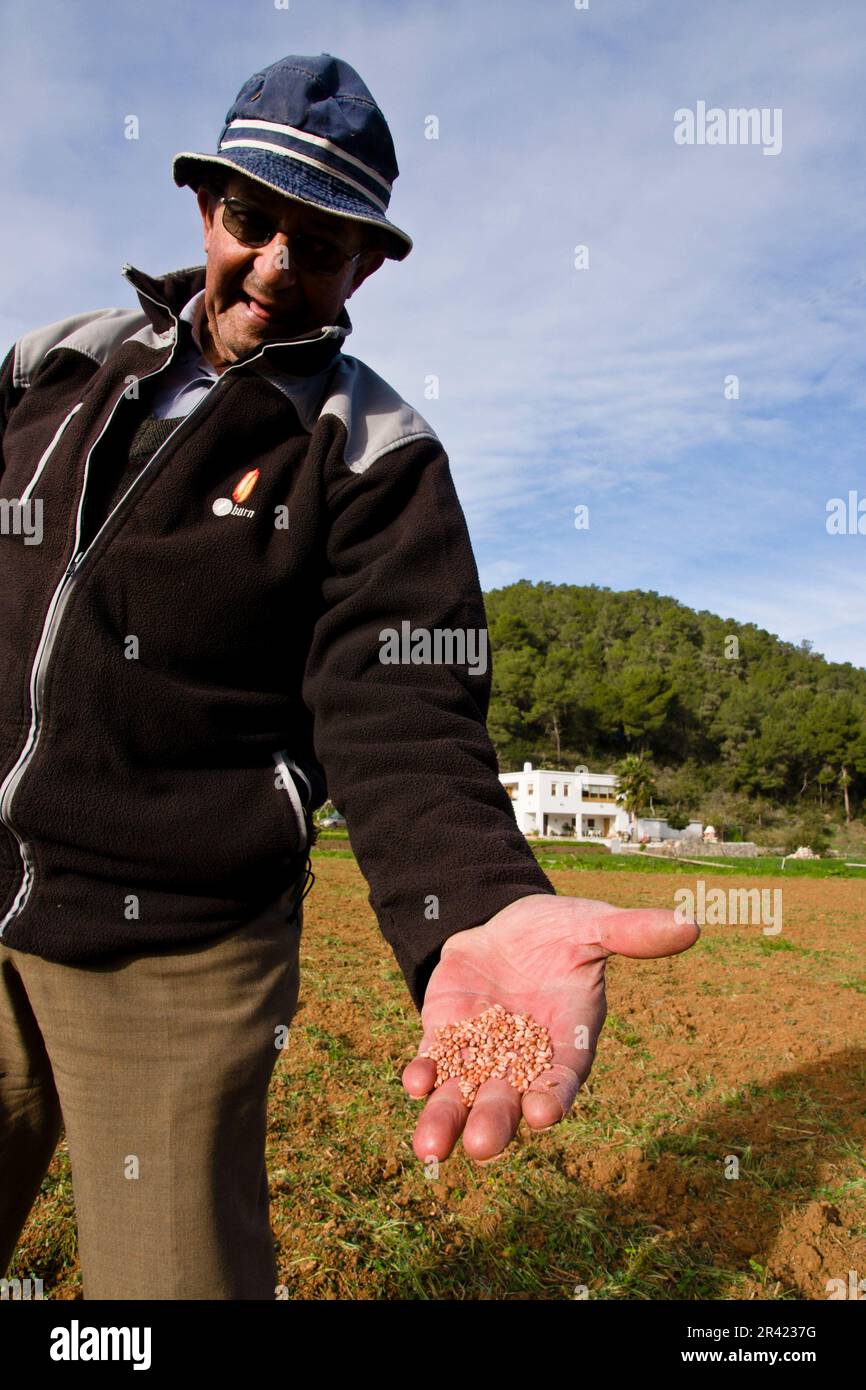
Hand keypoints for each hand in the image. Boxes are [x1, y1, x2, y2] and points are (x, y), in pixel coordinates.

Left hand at [401, 892, 698, 1164]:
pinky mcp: (446, 1037)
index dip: (554, 1097)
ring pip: (462, 1097)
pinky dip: (423, 1075)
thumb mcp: (591, 924)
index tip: (544, 1114)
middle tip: (482, 1146)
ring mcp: (481, 1053)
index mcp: (567, 1043)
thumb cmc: (558, 932)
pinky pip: (433, 1064)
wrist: (503, 924)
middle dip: (494, 1123)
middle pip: (508, 1102)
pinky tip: (415, 1080)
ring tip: (430, 1147)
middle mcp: (523, 1060)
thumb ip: (630, 932)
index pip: (562, 1080)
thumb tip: (691, 923)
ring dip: (446, 1120)